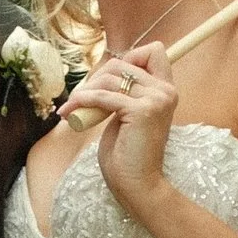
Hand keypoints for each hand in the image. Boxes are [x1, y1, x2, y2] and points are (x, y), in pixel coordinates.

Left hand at [84, 43, 179, 219]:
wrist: (138, 186)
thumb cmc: (128, 156)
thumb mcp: (128, 115)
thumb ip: (125, 92)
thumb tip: (105, 73)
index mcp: (166, 91)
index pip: (154, 51)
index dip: (129, 57)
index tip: (110, 80)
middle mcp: (165, 91)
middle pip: (122, 62)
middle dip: (95, 78)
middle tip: (81, 100)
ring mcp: (156, 100)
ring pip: (110, 77)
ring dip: (85, 91)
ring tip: (73, 109)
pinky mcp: (141, 112)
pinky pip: (103, 96)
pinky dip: (83, 101)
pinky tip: (71, 112)